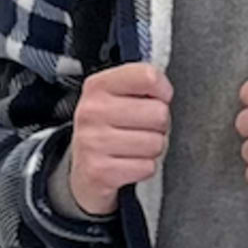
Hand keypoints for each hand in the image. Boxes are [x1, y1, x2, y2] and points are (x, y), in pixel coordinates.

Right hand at [65, 61, 170, 213]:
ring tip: (133, 147)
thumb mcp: (115, 98)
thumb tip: (164, 92)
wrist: (84, 170)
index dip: (163, 91)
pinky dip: (143, 168)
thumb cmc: (108, 130)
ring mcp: (93, 142)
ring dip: (151, 149)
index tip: (157, 99)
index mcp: (98, 86)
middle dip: (159, 125)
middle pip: (159, 113)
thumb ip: (140, 85)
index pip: (148, 76)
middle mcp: (92, 111)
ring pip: (155, 143)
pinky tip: (127, 163)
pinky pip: (147, 167)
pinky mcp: (99, 171)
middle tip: (142, 129)